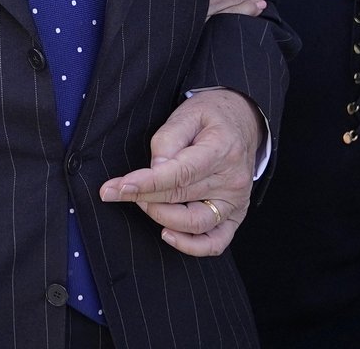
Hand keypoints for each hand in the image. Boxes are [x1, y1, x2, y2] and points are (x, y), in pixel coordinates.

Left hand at [99, 89, 262, 255]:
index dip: (147, 183)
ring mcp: (235, 201)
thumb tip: (154, 171)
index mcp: (221, 150)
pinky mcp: (234, 215)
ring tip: (142, 202)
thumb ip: (168, 140)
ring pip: (194, 223)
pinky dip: (191, 246)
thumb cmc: (211, 117)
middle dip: (142, 196)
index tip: (118, 187)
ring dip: (160, 216)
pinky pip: (216, 242)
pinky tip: (167, 234)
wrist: (243, 122)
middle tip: (116, 190)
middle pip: (180, 197)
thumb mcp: (187, 114)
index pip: (179, 173)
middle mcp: (232, 180)